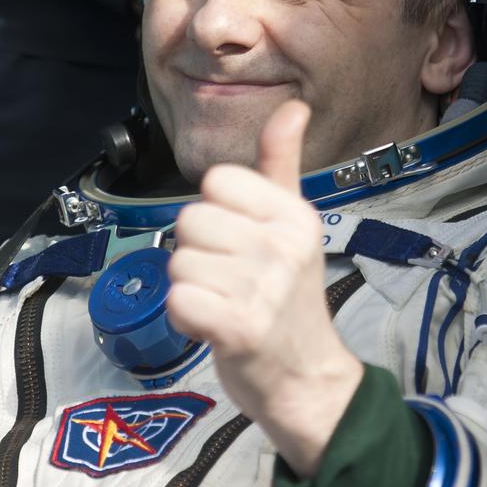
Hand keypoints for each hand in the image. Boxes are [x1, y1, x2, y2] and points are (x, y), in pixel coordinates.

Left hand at [166, 100, 363, 477]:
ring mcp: (261, 289)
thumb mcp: (294, 224)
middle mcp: (281, 247)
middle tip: (230, 279)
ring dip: (191, 287)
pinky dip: (185, 316)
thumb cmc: (290, 298)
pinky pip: (178, 299)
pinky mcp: (238, 328)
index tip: (239, 240)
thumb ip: (282, 163)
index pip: (216, 181)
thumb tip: (293, 106)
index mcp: (294, 216)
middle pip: (190, 220)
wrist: (308, 380)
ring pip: (178, 262)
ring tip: (224, 303)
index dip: (216, 211)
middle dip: (198, 252)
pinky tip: (212, 324)